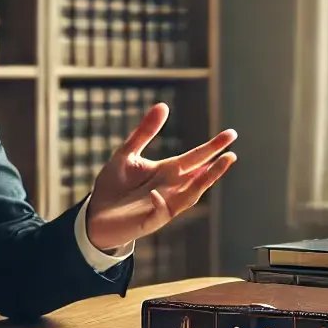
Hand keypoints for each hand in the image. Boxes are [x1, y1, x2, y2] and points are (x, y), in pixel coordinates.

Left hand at [85, 102, 237, 250]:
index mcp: (167, 171)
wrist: (95, 216)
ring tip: (211, 170)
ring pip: (189, 196)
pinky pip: (159, 214)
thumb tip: (163, 105)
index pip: (195, 158)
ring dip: (200, 184)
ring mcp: (162, 206)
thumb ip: (144, 132)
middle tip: (231, 153)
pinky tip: (156, 195)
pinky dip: (160, 204)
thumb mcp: (127, 154)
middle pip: (198, 176)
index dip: (213, 147)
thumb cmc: (113, 186)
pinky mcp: (148, 222)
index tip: (231, 134)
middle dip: (215, 166)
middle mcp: (170, 189)